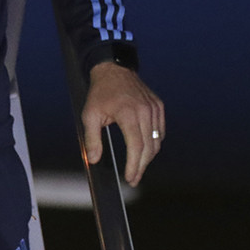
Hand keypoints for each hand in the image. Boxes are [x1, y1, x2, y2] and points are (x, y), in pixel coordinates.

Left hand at [81, 62, 164, 186]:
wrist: (113, 70)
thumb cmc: (99, 93)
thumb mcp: (89, 116)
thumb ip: (92, 139)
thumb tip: (94, 160)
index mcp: (129, 114)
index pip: (136, 146)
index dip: (134, 164)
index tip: (130, 177)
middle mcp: (145, 111)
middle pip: (149, 147)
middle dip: (141, 166)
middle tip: (133, 179)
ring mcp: (154, 108)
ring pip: (157, 140)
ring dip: (148, 157)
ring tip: (137, 168)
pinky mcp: (158, 106)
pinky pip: (160, 130)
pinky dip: (154, 143)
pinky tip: (145, 151)